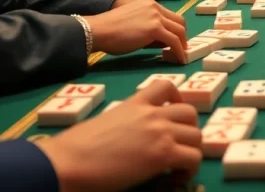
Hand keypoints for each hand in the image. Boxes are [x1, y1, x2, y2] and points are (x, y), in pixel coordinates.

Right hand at [35, 81, 201, 191]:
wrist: (66, 162)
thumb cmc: (74, 148)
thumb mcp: (104, 123)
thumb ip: (124, 123)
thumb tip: (130, 140)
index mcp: (134, 103)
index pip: (166, 86)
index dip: (177, 100)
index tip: (173, 116)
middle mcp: (152, 114)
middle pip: (190, 112)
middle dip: (189, 129)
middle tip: (178, 146)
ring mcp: (160, 132)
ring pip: (197, 135)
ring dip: (191, 151)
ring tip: (177, 165)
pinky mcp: (163, 154)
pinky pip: (194, 158)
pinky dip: (189, 170)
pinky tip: (175, 178)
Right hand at [85, 0, 188, 62]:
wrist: (98, 30)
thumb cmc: (109, 31)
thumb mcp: (133, 24)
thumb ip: (149, 29)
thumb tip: (164, 43)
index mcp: (149, 3)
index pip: (170, 15)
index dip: (175, 29)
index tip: (177, 40)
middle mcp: (155, 7)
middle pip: (179, 21)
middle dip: (183, 36)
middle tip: (182, 48)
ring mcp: (156, 16)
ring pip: (179, 30)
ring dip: (183, 44)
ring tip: (181, 56)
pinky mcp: (155, 28)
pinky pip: (174, 41)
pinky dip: (179, 51)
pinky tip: (179, 59)